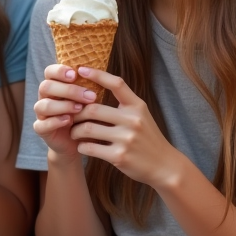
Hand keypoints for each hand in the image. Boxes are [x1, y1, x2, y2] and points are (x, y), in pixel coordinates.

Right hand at [32, 64, 94, 162]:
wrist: (81, 141)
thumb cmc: (86, 115)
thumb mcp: (89, 100)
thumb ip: (89, 87)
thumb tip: (103, 73)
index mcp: (55, 85)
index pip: (49, 72)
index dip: (59, 71)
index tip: (75, 74)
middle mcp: (45, 97)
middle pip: (46, 87)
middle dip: (68, 90)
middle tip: (89, 96)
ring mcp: (41, 114)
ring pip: (43, 105)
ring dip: (62, 105)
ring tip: (80, 108)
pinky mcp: (41, 129)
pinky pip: (42, 124)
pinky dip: (55, 121)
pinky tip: (68, 120)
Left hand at [68, 66, 183, 189]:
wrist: (165, 166)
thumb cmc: (148, 139)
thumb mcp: (141, 116)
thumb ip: (123, 105)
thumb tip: (94, 91)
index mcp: (137, 106)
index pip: (116, 83)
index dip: (97, 74)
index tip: (81, 69)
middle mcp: (133, 120)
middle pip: (93, 109)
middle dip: (76, 113)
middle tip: (70, 116)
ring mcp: (126, 139)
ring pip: (87, 129)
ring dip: (75, 131)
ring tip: (74, 132)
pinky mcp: (119, 157)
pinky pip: (90, 147)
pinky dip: (82, 146)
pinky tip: (82, 146)